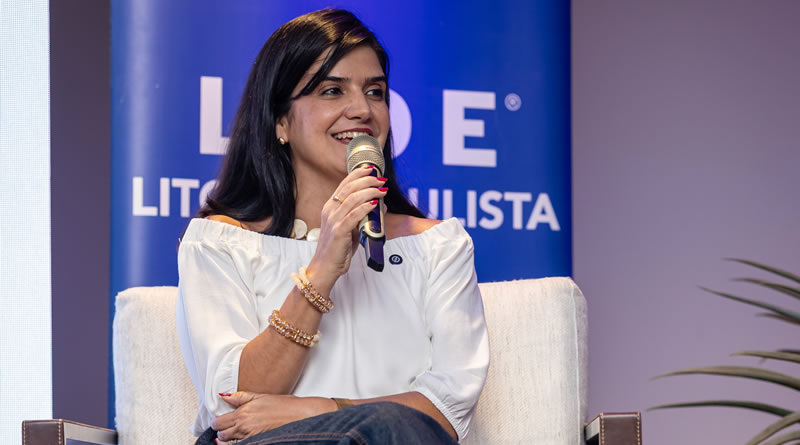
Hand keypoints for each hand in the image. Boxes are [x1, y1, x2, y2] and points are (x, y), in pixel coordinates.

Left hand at [212, 392, 335, 441]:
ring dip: (229, 440)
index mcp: (243, 413)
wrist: (300, 415)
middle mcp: (244, 427)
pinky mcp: (257, 442)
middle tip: (226, 428)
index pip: (219, 422)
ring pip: (228, 443)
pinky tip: (242, 439)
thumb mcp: (261, 396)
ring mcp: (250, 437)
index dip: (217, 422)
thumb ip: (241, 397)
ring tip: (234, 435)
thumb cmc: (285, 405)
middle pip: (221, 435)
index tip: (219, 422)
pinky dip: (238, 443)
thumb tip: (225, 396)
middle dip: (221, 432)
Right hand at [307, 165, 387, 292]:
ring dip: (370, 192)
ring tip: (382, 190)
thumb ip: (363, 216)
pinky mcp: (339, 231)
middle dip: (367, 180)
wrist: (325, 268)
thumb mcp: (352, 229)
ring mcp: (333, 220)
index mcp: (330, 207)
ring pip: (353, 199)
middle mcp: (330, 210)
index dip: (358, 174)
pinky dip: (365, 207)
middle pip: (349, 188)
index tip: (371, 168)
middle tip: (381, 179)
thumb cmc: (338, 249)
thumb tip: (381, 205)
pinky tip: (375, 203)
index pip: (344, 184)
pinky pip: (354, 215)